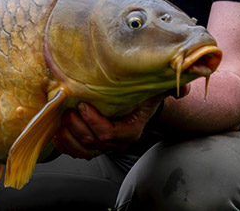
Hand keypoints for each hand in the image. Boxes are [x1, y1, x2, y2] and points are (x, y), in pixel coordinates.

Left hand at [52, 86, 188, 159]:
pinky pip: (76, 153)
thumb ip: (167, 87)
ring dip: (69, 137)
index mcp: (131, 129)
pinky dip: (65, 145)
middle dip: (78, 127)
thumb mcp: (154, 87)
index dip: (95, 122)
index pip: (112, 134)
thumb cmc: (140, 93)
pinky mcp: (90, 145)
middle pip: (94, 143)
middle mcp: (117, 141)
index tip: (83, 105)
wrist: (132, 101)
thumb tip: (182, 90)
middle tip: (68, 110)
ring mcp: (103, 145)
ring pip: (84, 151)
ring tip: (62, 121)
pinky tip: (57, 134)